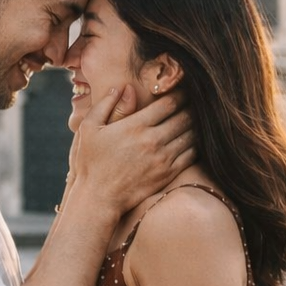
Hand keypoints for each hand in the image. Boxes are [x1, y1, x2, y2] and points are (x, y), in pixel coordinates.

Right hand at [67, 86, 196, 221]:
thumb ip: (107, 104)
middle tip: (194, 102)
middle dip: (191, 107)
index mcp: (136, 125)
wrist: (98, 198)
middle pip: (184, 117)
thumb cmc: (90, 161)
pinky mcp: (168, 174)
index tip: (182, 89)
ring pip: (191, 135)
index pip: (169, 103)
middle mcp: (153, 140)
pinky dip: (195, 144)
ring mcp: (163, 158)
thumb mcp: (89, 128)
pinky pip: (191, 154)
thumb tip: (124, 87)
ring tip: (196, 118)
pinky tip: (192, 139)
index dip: (179, 93)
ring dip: (195, 125)